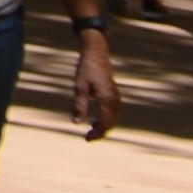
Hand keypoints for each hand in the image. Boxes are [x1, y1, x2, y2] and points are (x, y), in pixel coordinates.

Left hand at [72, 17, 120, 138]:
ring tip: (91, 132)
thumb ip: (79, 105)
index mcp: (107, 100)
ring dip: (104, 127)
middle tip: (88, 138)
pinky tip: (96, 122)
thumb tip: (76, 123)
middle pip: (111, 123)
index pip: (105, 124)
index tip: (87, 140)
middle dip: (100, 133)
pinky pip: (113, 112)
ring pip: (113, 119)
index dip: (97, 134)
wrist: (96, 52)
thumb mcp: (80, 87)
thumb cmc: (86, 68)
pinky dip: (106, 120)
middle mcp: (115, 100)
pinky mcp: (114, 94)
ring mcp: (116, 97)